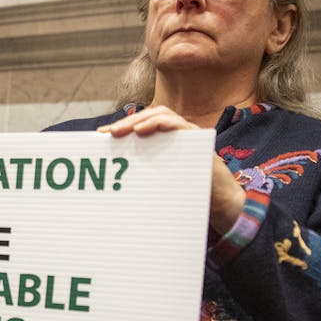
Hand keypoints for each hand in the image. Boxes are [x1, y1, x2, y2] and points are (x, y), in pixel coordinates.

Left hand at [97, 105, 245, 233]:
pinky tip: (147, 129)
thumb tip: (110, 181)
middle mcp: (175, 134)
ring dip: (142, 120)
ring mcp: (188, 135)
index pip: (140, 126)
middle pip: (148, 116)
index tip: (100, 136)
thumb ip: (140, 176)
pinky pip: (182, 125)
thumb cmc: (187, 195)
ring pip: (163, 115)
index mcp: (163, 141)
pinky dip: (164, 124)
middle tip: (108, 132)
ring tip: (124, 130)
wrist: (221, 205)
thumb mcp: (157, 183)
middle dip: (126, 122)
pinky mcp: (201, 140)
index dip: (121, 127)